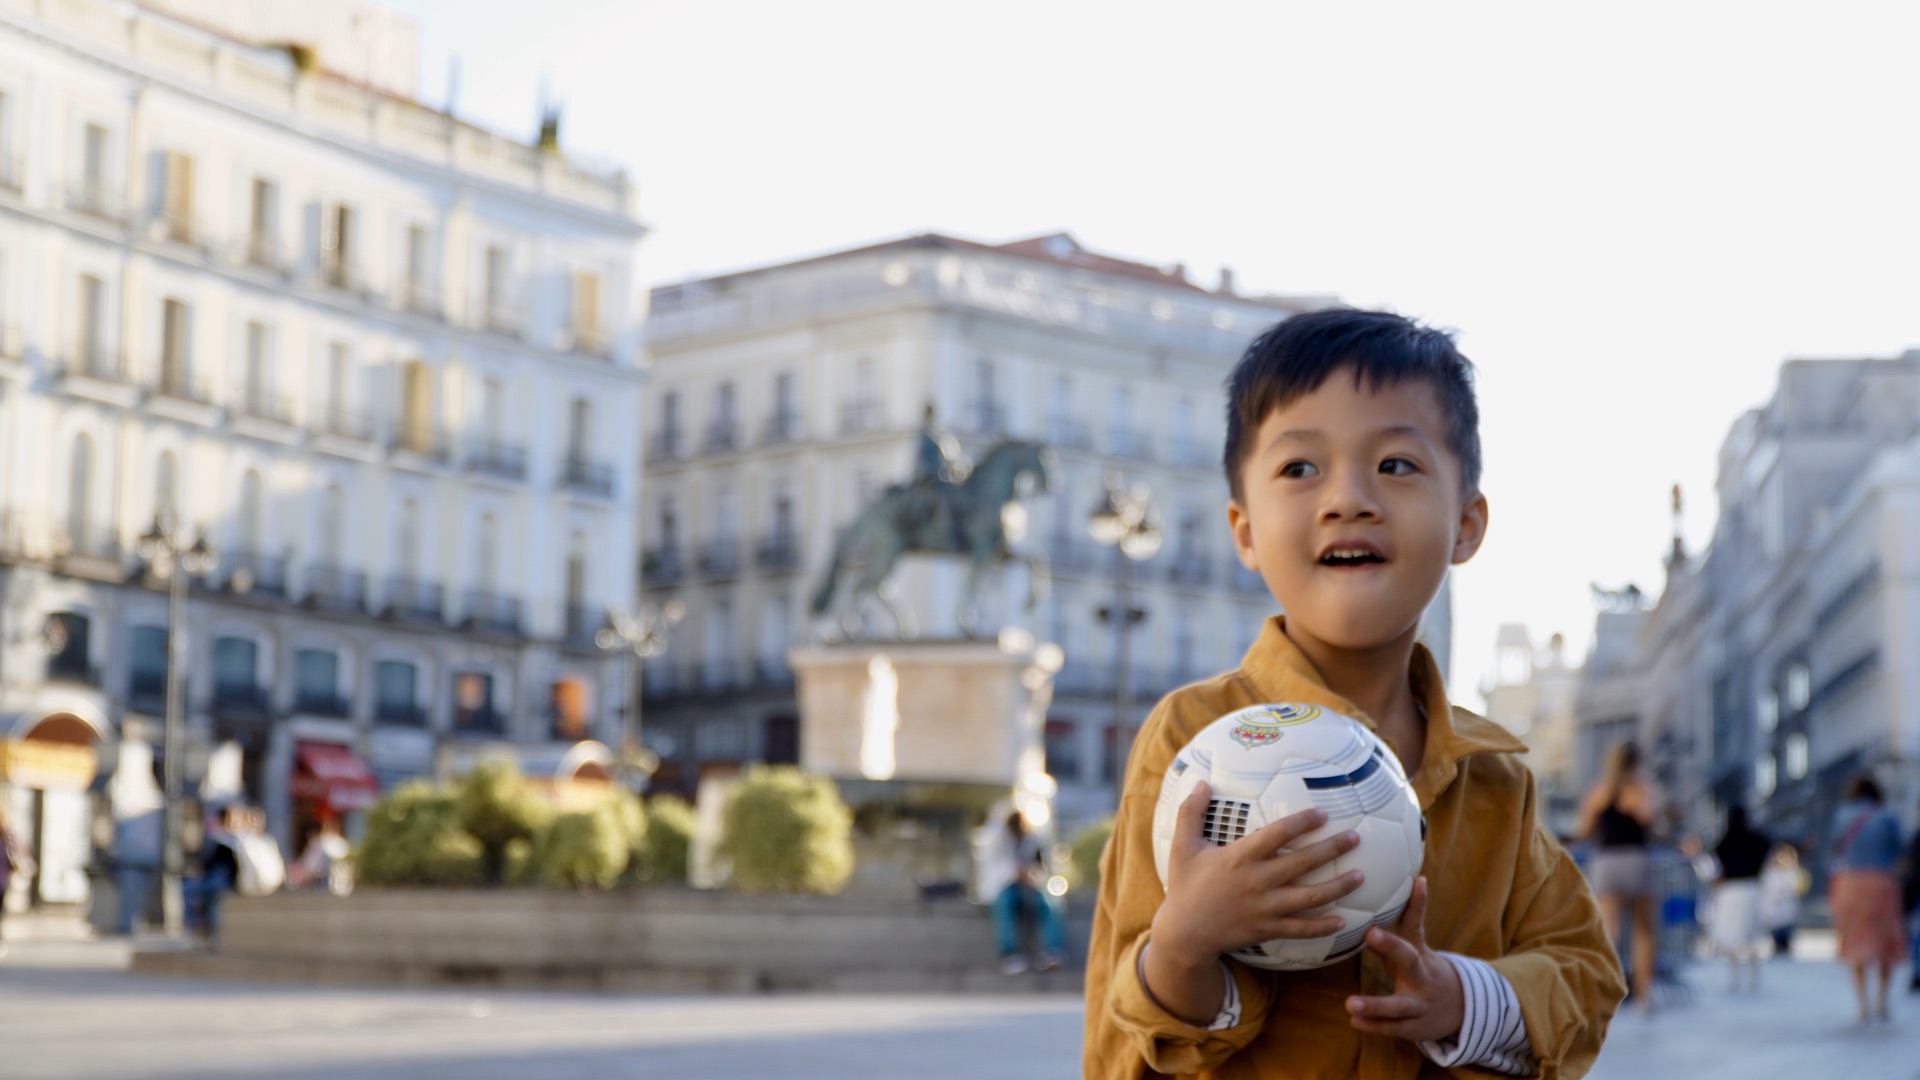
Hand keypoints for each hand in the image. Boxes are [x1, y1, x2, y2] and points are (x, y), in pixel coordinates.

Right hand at [1152, 780, 1364, 963]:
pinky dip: (1324, 926)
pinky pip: (1301, 929)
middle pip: (1303, 863)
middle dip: (1332, 849)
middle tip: (1355, 838)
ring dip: (1338, 887)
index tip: (1323, 814)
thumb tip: (1200, 782)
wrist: (1185, 933)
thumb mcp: (1183, 847)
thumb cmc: (1185, 886)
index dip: (1302, 822)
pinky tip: (1344, 920)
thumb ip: (1191, 813)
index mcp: (1240, 858)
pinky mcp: (1268, 929)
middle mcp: (1257, 882)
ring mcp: (1265, 908)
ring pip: (1310, 898)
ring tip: (1360, 876)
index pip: (1277, 835)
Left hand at [1345, 876, 1463, 1042]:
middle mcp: (1423, 977)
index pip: (1417, 925)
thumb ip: (1398, 925)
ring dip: (1375, 1004)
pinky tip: (1355, 1021)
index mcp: (1420, 953)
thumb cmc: (1423, 970)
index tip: (1417, 881)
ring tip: (1350, 1003)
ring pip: (1400, 1005)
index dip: (1417, 904)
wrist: (1461, 1009)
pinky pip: (1394, 1027)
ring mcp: (1421, 1004)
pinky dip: (1375, 1025)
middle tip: (1371, 932)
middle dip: (1391, 945)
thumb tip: (1375, 892)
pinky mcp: (1415, 1027)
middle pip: (1410, 960)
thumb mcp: (1414, 948)